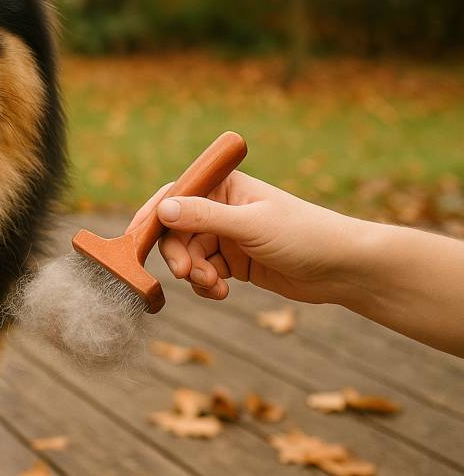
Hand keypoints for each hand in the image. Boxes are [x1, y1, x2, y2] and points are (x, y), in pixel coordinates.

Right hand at [129, 171, 361, 303]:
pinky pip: (205, 273)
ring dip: (196, 274)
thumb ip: (205, 217)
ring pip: (189, 255)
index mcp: (225, 186)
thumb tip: (163, 208)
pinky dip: (207, 285)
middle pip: (177, 230)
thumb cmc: (304, 235)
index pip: (176, 195)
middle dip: (178, 255)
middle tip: (187, 275)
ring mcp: (227, 236)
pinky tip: (223, 292)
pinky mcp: (235, 262)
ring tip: (216, 287)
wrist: (344, 268)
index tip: (135, 241)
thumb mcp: (251, 225)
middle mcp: (221, 208)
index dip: (152, 217)